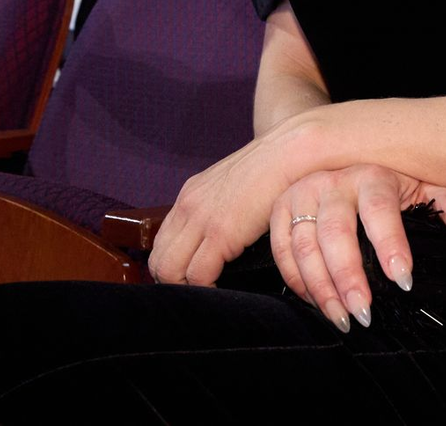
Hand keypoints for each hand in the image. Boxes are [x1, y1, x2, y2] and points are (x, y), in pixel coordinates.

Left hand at [149, 129, 301, 287]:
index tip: (189, 279)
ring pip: (169, 271)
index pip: (162, 243)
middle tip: (198, 292)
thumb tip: (217, 240)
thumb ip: (218, 210)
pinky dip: (207, 289)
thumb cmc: (270, 173)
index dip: (172, 267)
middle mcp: (187, 206)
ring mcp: (201, 218)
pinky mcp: (221, 232)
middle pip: (158, 260)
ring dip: (187, 288)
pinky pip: (198, 276)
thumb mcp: (231, 189)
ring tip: (210, 292)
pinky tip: (224, 289)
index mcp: (189, 196)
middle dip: (174, 283)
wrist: (288, 152)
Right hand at [269, 164, 445, 332]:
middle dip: (349, 277)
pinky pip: (282, 250)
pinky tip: (317, 301)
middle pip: (336, 232)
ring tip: (342, 318)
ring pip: (304, 246)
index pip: (381, 210)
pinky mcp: (280, 209)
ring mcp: (303, 194)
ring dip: (321, 288)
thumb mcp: (417, 187)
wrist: (338, 159)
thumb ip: (443, 203)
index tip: (404, 281)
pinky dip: (298, 280)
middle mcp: (333, 181)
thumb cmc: (384, 185)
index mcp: (371, 175)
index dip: (391, 245)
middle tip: (364, 312)